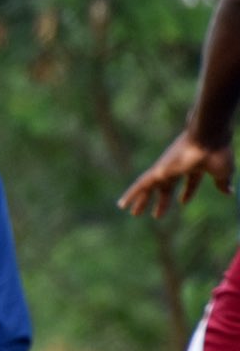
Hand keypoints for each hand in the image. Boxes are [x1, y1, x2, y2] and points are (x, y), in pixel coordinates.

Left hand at [119, 131, 233, 217]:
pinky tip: (122, 205)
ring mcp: (165, 168)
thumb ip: (223, 182)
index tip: (183, 201)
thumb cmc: (217, 152)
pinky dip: (131, 194)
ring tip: (133, 213)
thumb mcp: (222, 172)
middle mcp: (177, 167)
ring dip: (142, 200)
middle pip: (165, 186)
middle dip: (161, 200)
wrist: (207, 136)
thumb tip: (229, 192)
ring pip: (149, 187)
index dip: (188, 192)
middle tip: (156, 214)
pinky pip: (140, 185)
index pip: (190, 182)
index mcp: (195, 167)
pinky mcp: (157, 171)